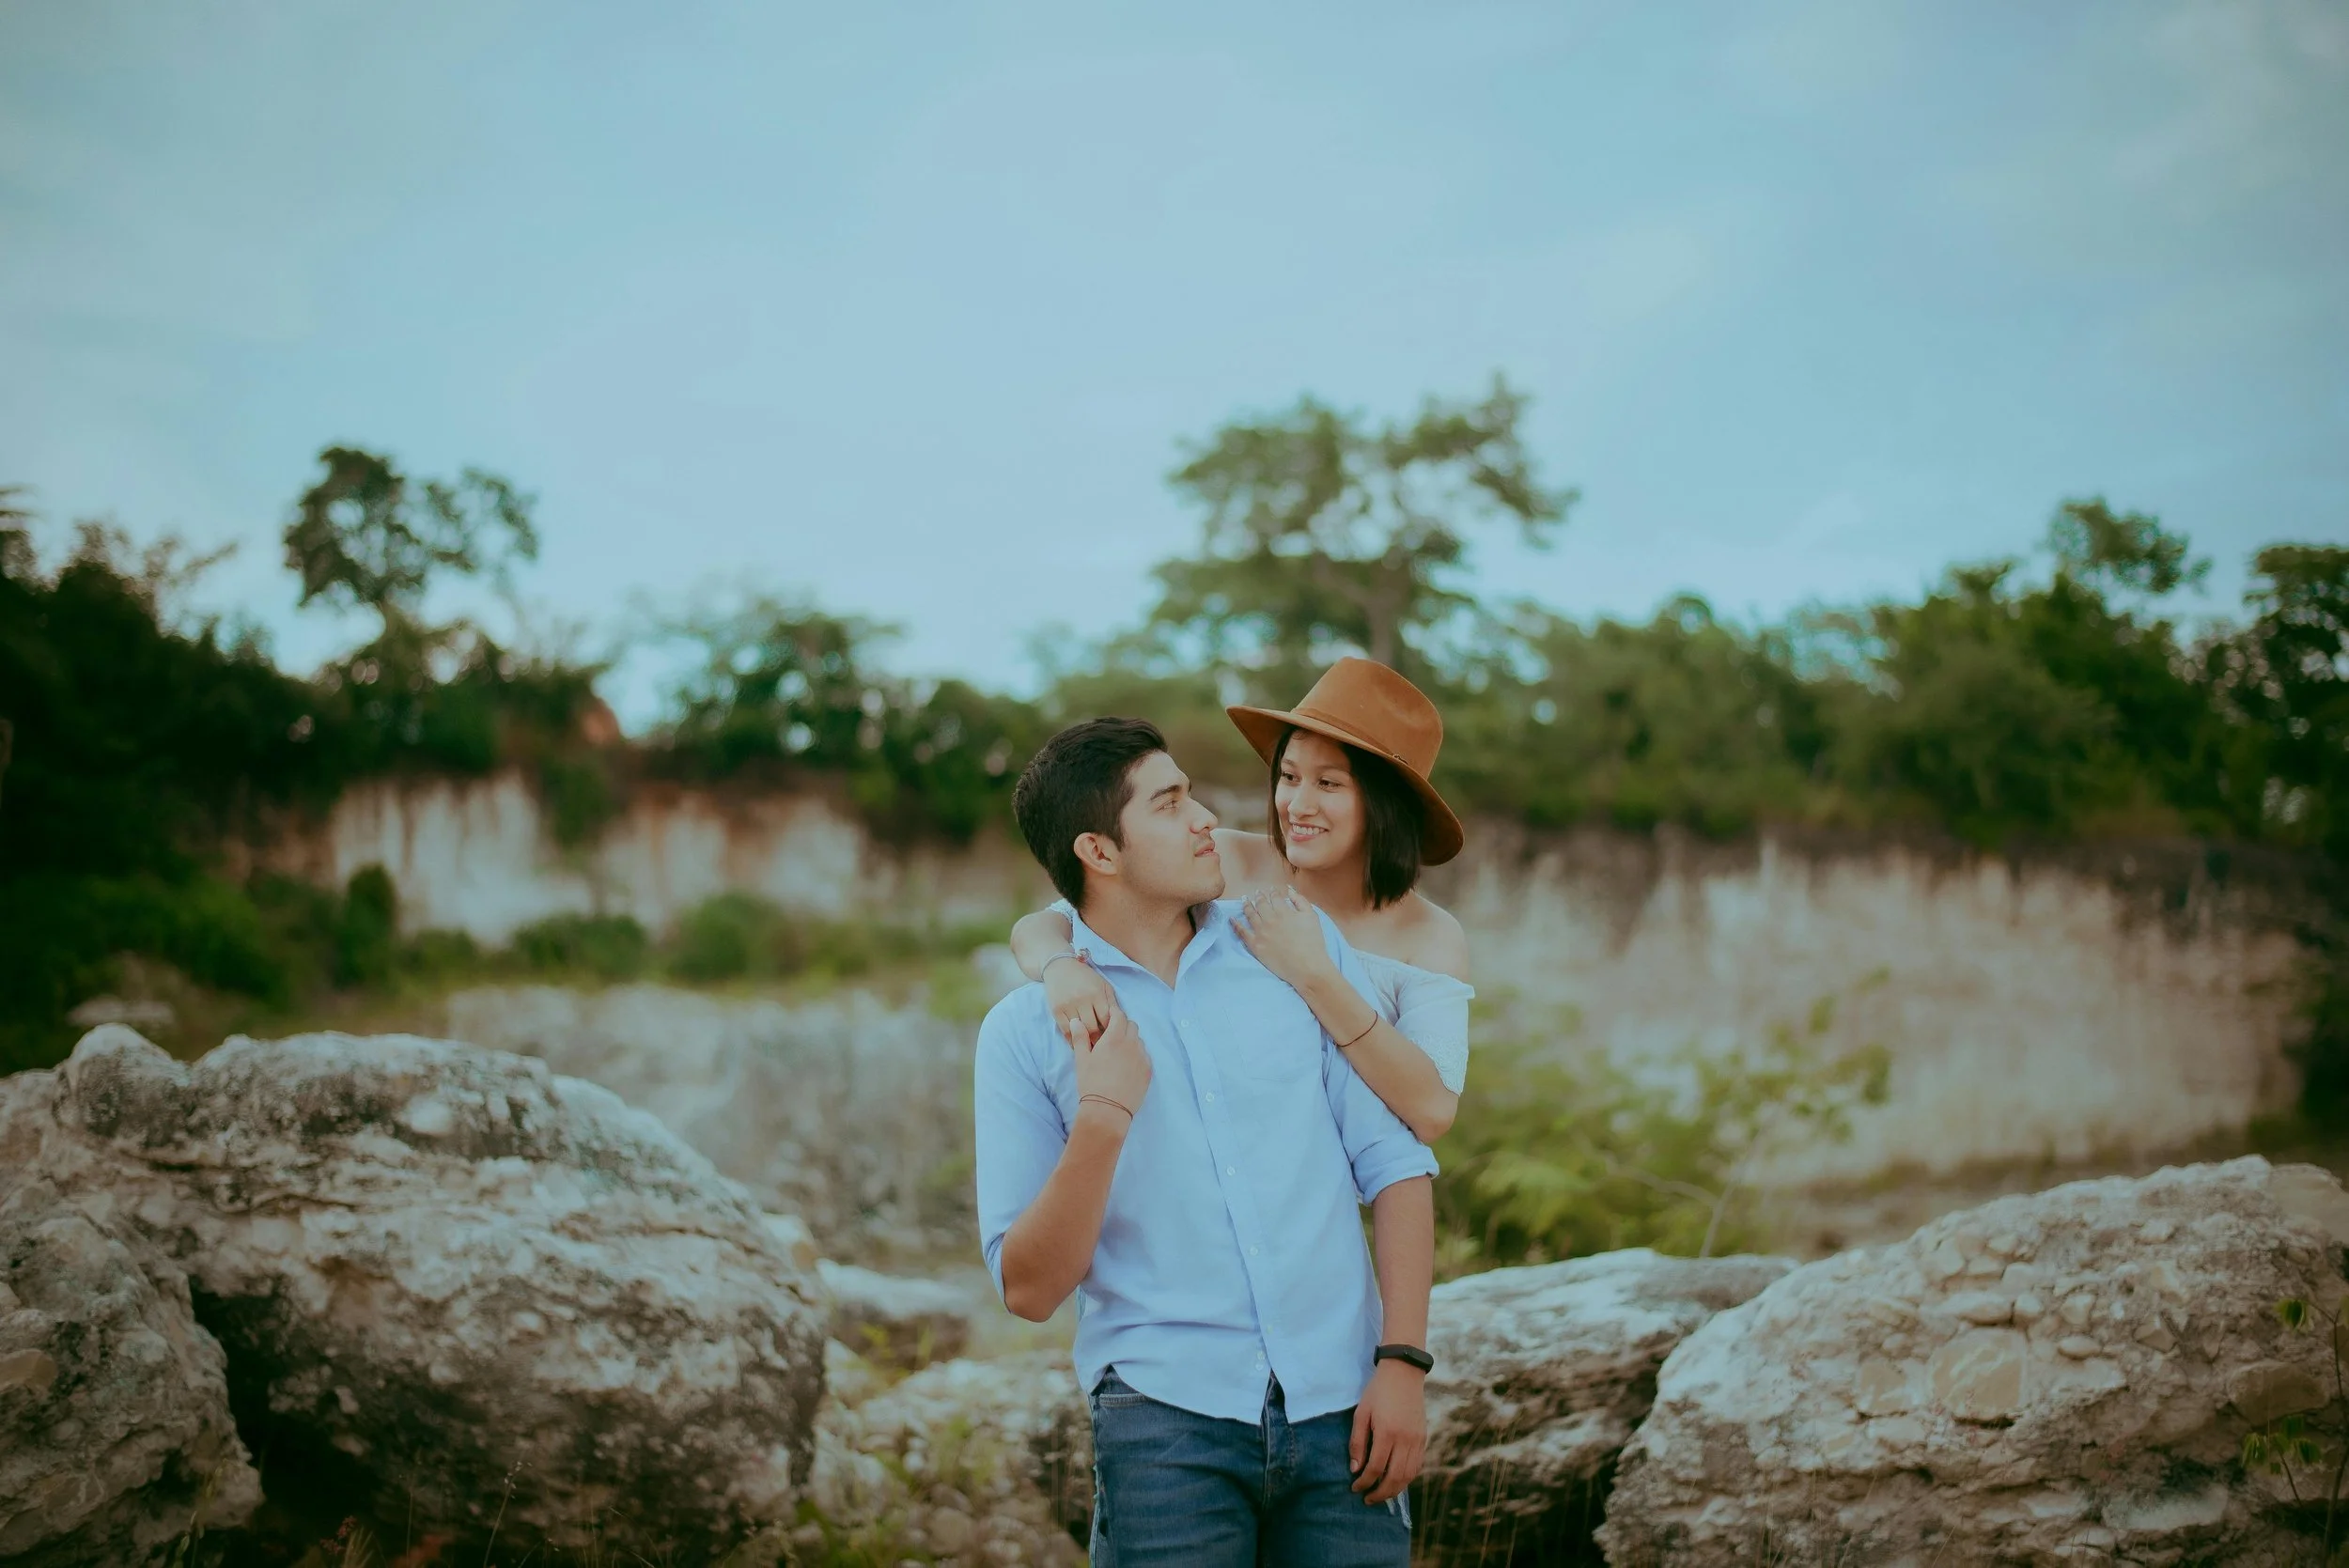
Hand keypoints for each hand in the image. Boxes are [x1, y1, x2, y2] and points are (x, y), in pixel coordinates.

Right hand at [1044, 955, 1116, 1046]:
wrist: (1060, 967)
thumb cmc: (1086, 977)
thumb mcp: (1103, 985)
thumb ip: (1111, 1002)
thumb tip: (1120, 1021)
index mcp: (1097, 993)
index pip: (1107, 1018)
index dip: (1111, 1031)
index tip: (1114, 1039)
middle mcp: (1082, 999)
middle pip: (1094, 1027)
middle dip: (1100, 1039)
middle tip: (1103, 1047)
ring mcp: (1068, 1005)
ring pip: (1080, 1031)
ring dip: (1086, 1041)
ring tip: (1093, 1048)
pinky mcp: (1056, 1010)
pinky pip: (1065, 1030)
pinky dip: (1072, 1040)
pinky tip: (1078, 1045)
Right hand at [1071, 1004, 1150, 1124]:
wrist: (1108, 1109)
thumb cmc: (1091, 1082)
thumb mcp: (1081, 1059)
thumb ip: (1080, 1037)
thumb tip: (1076, 1022)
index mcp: (1114, 1038)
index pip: (1119, 1015)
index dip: (1114, 1014)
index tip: (1108, 1019)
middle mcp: (1132, 1044)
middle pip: (1132, 1026)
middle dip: (1123, 1026)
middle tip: (1111, 1037)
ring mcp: (1142, 1057)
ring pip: (1139, 1041)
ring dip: (1131, 1041)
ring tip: (1119, 1054)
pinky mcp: (1148, 1070)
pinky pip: (1145, 1055)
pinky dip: (1137, 1055)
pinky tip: (1127, 1067)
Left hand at [1232, 888, 1338, 991]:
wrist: (1307, 966)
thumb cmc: (1313, 942)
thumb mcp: (1312, 916)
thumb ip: (1300, 901)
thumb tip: (1290, 890)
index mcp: (1283, 911)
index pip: (1275, 897)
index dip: (1273, 892)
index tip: (1271, 890)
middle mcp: (1269, 919)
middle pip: (1261, 904)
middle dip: (1259, 896)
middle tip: (1257, 892)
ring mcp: (1261, 932)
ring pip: (1250, 915)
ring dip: (1246, 905)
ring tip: (1244, 900)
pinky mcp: (1255, 945)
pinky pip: (1242, 932)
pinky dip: (1235, 924)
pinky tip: (1232, 918)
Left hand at [1349, 1358, 1426, 1505]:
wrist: (1404, 1373)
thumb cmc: (1377, 1392)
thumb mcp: (1361, 1413)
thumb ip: (1357, 1442)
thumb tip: (1355, 1469)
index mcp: (1387, 1432)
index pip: (1375, 1468)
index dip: (1364, 1483)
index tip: (1354, 1488)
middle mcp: (1405, 1439)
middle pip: (1394, 1478)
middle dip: (1380, 1493)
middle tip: (1367, 1499)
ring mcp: (1417, 1440)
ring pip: (1408, 1476)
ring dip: (1394, 1490)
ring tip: (1381, 1494)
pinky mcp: (1423, 1438)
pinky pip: (1417, 1466)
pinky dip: (1406, 1478)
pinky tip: (1395, 1480)